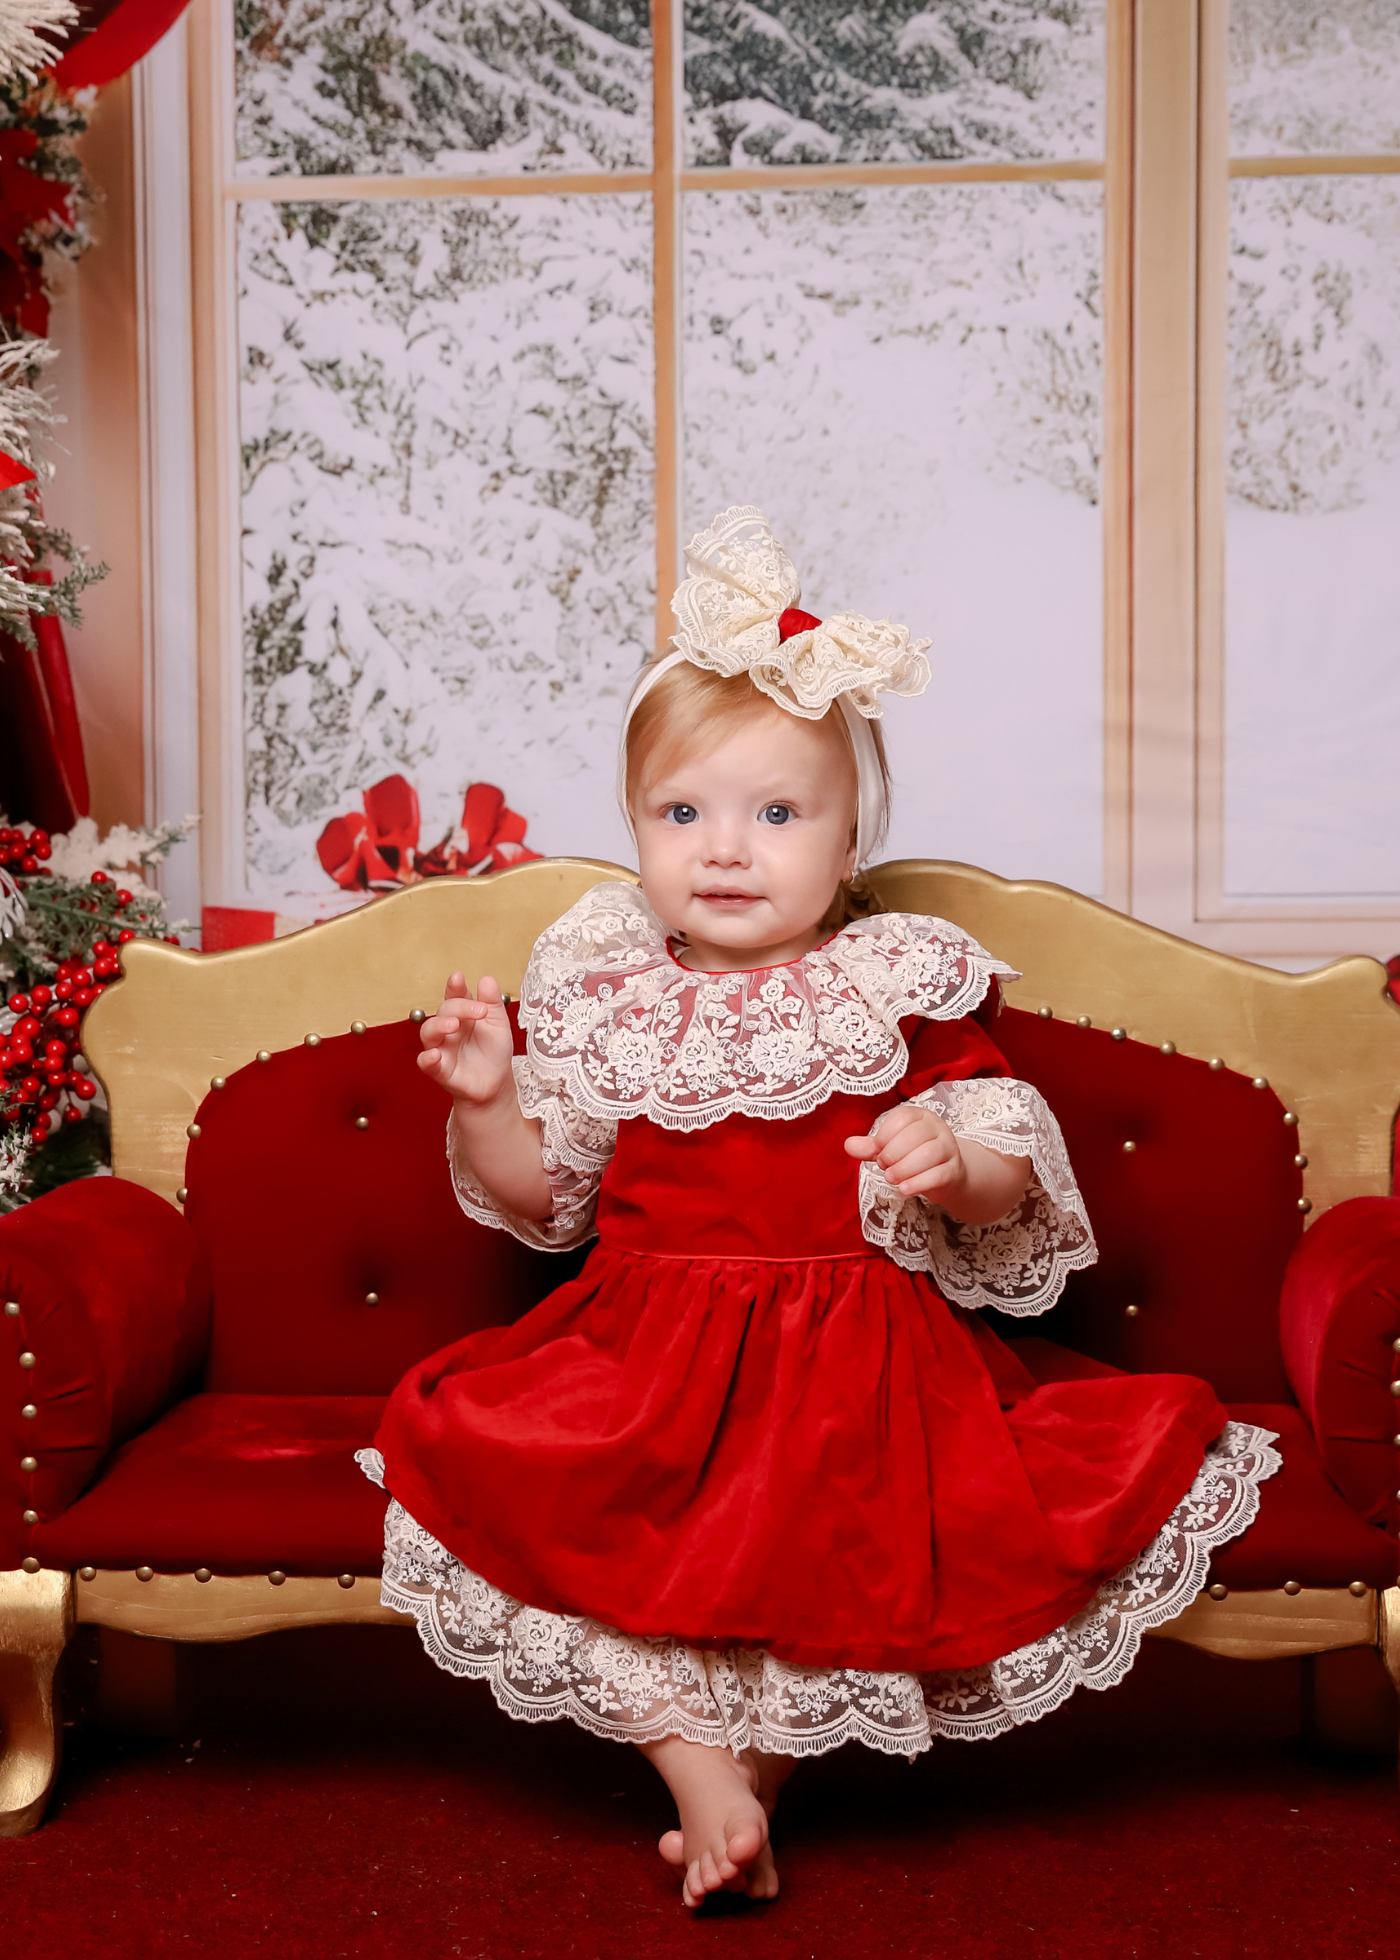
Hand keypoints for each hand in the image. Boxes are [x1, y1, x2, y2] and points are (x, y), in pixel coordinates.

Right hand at [418, 972, 515, 1105]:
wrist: (496, 1083)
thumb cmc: (494, 1051)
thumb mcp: (499, 1024)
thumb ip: (492, 1003)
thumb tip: (486, 979)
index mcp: (463, 1015)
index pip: (455, 996)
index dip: (455, 987)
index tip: (458, 978)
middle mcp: (448, 1029)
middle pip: (444, 1011)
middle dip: (459, 1007)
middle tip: (480, 1011)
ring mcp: (441, 1048)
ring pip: (428, 1032)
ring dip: (438, 1025)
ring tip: (453, 1025)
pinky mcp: (439, 1069)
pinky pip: (425, 1063)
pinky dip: (427, 1058)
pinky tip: (435, 1054)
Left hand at [844, 1102, 966, 1201]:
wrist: (945, 1176)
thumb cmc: (913, 1157)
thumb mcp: (890, 1149)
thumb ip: (871, 1147)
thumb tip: (848, 1145)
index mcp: (919, 1116)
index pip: (901, 1118)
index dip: (884, 1137)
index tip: (878, 1152)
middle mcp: (937, 1127)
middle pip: (914, 1136)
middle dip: (893, 1154)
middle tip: (884, 1167)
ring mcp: (949, 1148)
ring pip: (928, 1155)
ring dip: (904, 1169)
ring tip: (891, 1178)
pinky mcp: (954, 1170)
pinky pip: (938, 1175)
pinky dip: (918, 1183)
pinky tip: (904, 1189)